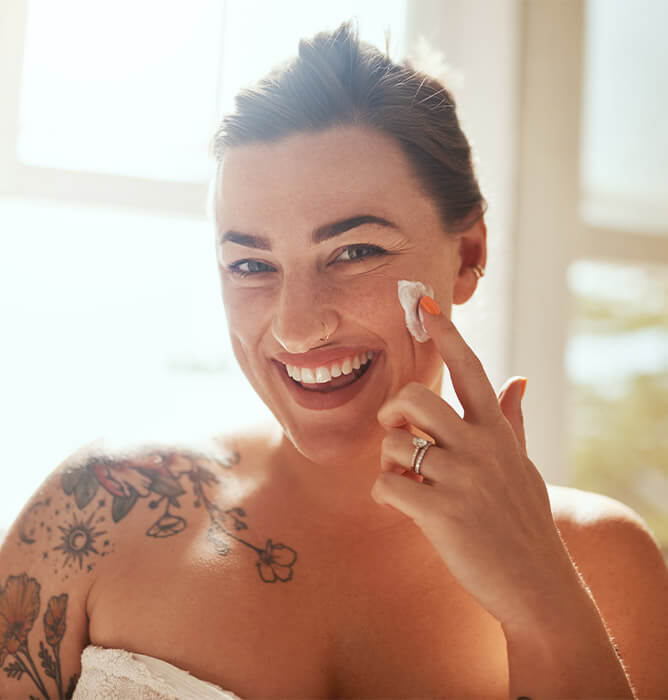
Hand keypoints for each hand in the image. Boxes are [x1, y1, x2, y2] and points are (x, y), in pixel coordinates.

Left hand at [371, 297, 573, 627]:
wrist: (537, 585)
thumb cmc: (525, 521)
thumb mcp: (523, 465)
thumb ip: (513, 421)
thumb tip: (519, 379)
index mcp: (497, 432)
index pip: (471, 370)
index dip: (447, 335)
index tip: (425, 305)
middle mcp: (480, 447)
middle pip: (416, 398)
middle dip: (392, 410)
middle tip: (395, 430)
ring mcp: (461, 478)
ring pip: (394, 444)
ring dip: (388, 462)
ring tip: (405, 481)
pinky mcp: (441, 512)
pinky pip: (386, 485)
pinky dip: (382, 493)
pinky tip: (396, 504)